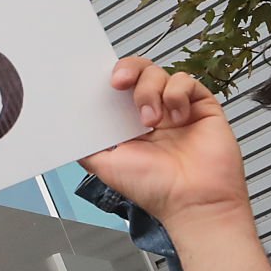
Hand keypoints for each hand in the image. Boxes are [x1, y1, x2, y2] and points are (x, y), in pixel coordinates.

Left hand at [82, 58, 253, 229]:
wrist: (192, 201)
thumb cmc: (155, 189)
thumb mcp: (105, 167)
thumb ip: (87, 146)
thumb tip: (68, 132)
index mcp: (131, 125)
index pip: (119, 88)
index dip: (110, 79)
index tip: (103, 83)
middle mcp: (154, 113)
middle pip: (138, 71)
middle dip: (127, 70)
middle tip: (119, 83)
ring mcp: (177, 108)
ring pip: (159, 73)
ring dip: (149, 91)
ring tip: (152, 120)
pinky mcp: (201, 106)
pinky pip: (186, 81)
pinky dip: (177, 93)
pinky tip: (178, 117)